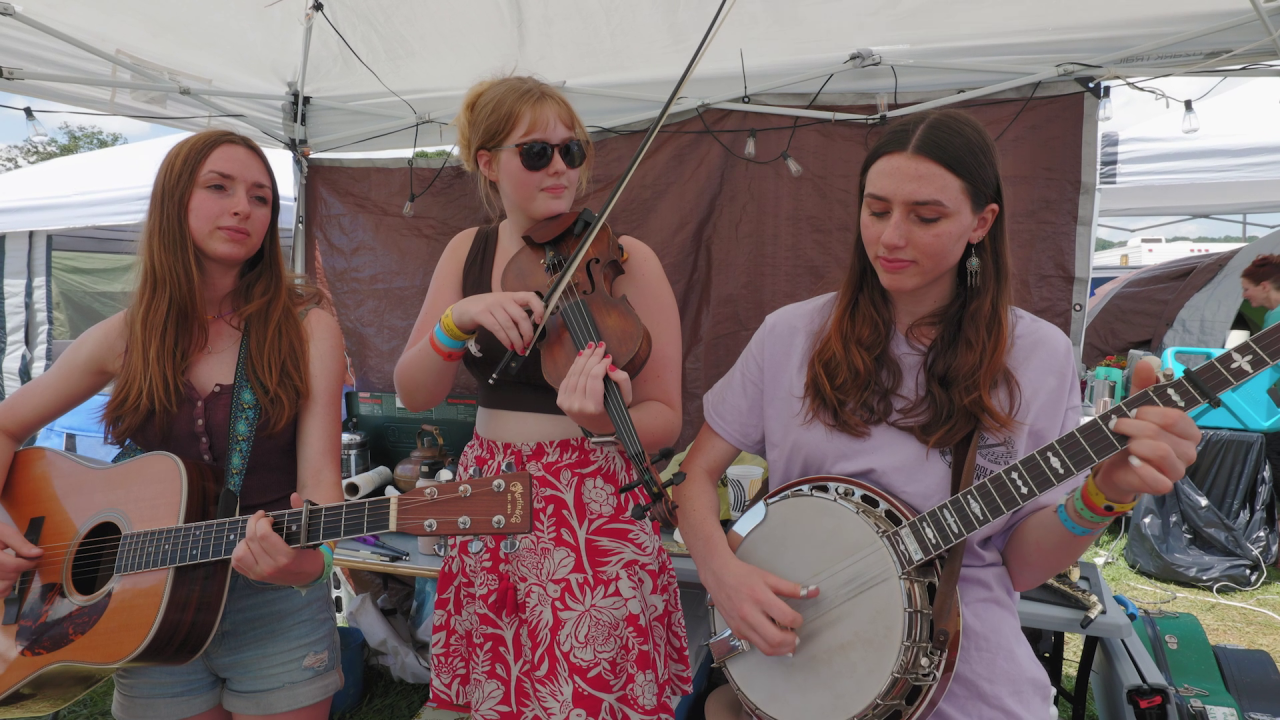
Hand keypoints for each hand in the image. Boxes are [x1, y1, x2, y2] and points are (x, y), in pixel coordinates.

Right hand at [0, 522, 41, 595]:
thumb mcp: (3, 532)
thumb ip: (19, 542)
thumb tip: (37, 553)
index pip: (12, 566)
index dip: (28, 563)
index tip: (36, 556)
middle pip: (8, 576)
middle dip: (20, 569)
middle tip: (21, 559)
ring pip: (1, 588)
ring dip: (11, 580)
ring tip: (12, 568)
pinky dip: (4, 588)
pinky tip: (5, 577)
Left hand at [230, 493, 323, 585]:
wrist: (308, 576)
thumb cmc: (308, 554)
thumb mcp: (308, 534)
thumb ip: (301, 513)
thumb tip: (293, 496)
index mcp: (285, 557)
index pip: (263, 535)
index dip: (263, 521)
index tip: (270, 518)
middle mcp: (270, 567)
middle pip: (251, 539)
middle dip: (254, 523)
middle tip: (261, 519)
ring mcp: (260, 573)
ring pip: (240, 552)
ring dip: (245, 539)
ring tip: (255, 534)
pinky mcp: (254, 577)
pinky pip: (237, 562)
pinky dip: (239, 551)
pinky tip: (250, 545)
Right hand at [450, 292, 545, 353]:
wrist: (463, 308)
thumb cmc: (486, 309)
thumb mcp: (502, 306)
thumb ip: (514, 314)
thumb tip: (528, 332)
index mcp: (511, 296)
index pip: (530, 296)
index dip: (538, 308)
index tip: (540, 321)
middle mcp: (503, 299)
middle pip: (520, 316)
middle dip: (527, 333)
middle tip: (528, 343)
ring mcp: (491, 305)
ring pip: (509, 325)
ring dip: (516, 340)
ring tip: (519, 349)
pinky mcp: (481, 314)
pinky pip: (497, 329)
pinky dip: (505, 340)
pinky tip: (508, 346)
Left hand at [556, 341, 632, 433]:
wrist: (599, 425)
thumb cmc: (614, 410)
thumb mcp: (626, 397)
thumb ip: (622, 380)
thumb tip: (609, 366)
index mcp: (593, 408)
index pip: (595, 378)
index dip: (601, 364)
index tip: (608, 356)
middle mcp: (577, 406)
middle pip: (584, 374)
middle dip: (592, 356)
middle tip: (600, 345)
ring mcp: (567, 404)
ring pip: (574, 374)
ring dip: (583, 357)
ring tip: (590, 347)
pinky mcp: (560, 400)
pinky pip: (567, 378)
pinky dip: (574, 365)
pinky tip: (581, 356)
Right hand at [701, 553, 817, 656]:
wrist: (718, 576)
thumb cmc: (744, 575)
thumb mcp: (770, 578)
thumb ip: (793, 588)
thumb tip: (815, 591)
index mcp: (760, 598)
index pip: (786, 618)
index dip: (798, 621)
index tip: (798, 619)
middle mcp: (749, 614)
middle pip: (776, 639)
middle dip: (791, 642)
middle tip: (796, 636)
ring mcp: (742, 625)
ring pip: (766, 648)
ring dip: (782, 649)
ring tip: (789, 642)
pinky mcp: (737, 632)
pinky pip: (756, 645)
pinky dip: (769, 646)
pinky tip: (774, 638)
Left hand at [1094, 357, 1200, 501]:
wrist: (1115, 466)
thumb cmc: (1130, 436)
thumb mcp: (1134, 408)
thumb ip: (1142, 386)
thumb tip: (1146, 363)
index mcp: (1186, 430)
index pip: (1177, 417)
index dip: (1150, 412)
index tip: (1131, 411)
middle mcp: (1188, 450)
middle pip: (1165, 433)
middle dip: (1136, 426)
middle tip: (1118, 425)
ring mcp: (1178, 470)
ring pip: (1161, 452)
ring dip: (1135, 443)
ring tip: (1123, 443)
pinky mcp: (1165, 486)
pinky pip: (1157, 478)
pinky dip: (1140, 467)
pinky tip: (1130, 460)